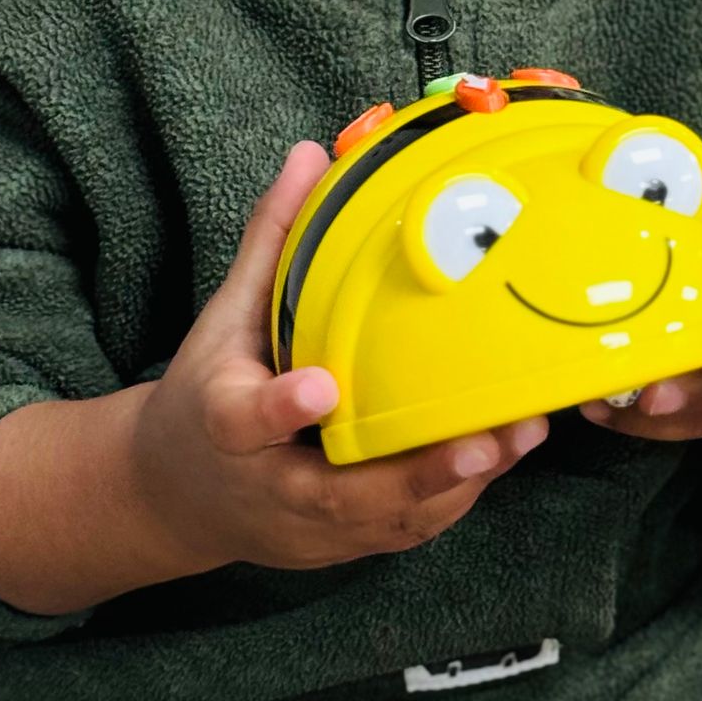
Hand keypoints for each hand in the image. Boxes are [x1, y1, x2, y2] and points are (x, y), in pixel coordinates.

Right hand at [133, 140, 550, 572]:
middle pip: (340, 493)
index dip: (281, 408)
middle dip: (416, 471)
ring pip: (390, 518)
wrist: (180, 498)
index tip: (317, 388)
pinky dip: (458, 493)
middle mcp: (270, 485)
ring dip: (459, 482)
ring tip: (521, 434)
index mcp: (224, 425)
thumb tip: (310, 156)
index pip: (246, 420)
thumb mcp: (223, 318)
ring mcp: (313, 526)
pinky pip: (409, 525)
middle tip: (482, 438)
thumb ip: (272, 242)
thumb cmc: (209, 393)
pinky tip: (506, 451)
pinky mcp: (348, 544)